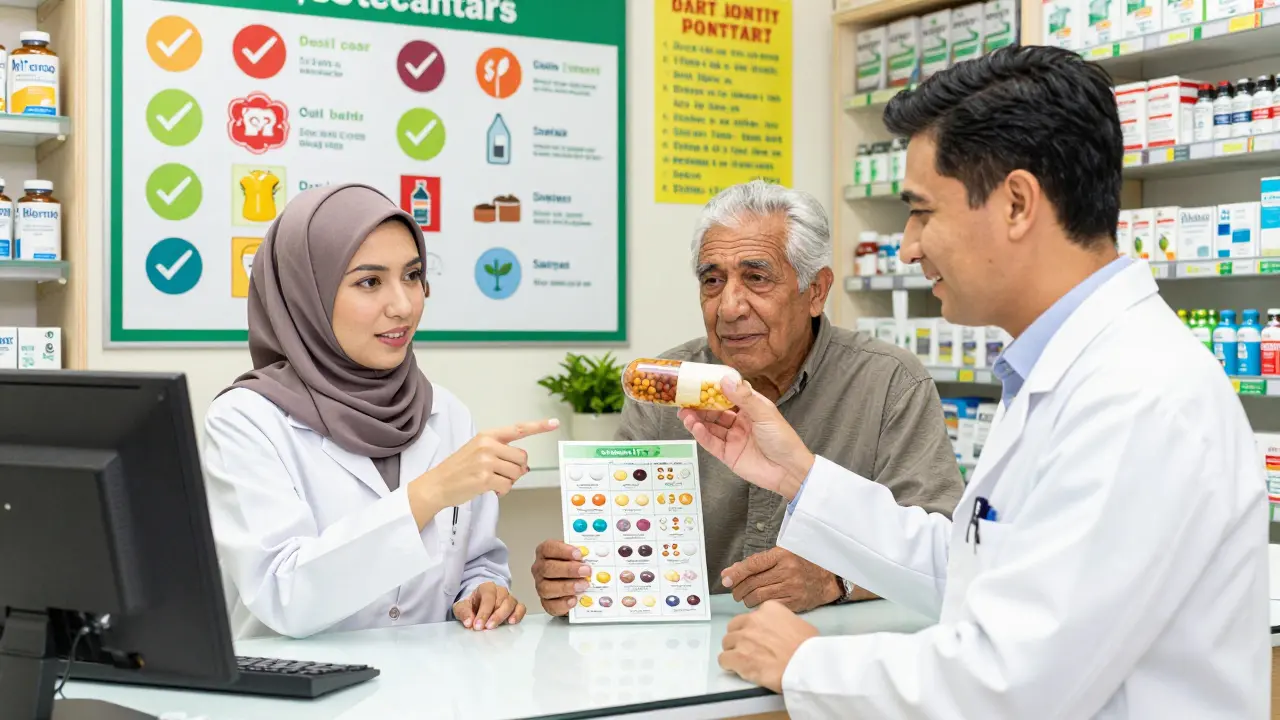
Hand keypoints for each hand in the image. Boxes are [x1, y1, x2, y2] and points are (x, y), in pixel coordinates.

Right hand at [409, 419, 558, 526]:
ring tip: (490, 481)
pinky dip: (501, 492)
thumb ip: (502, 454)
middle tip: (499, 474)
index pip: (518, 429)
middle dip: (516, 470)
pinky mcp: (484, 478)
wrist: (436, 485)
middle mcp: (487, 445)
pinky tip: (489, 489)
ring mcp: (486, 461)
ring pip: (516, 474)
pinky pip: (507, 486)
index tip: (554, 423)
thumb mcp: (478, 452)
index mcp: (487, 436)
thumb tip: (525, 467)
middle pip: (522, 458)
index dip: (539, 426)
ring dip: (508, 482)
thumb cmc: (458, 469)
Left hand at [453, 581, 526, 630]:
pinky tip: (512, 622)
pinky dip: (518, 615)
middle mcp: (500, 591)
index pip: (488, 597)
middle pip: (501, 600)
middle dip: (494, 615)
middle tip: (487, 628)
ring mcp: (509, 598)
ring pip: (511, 604)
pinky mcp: (516, 607)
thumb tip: (469, 622)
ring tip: (496, 627)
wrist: (477, 605)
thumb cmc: (471, 605)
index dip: (483, 612)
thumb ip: (463, 613)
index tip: (477, 625)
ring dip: (504, 616)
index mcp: (486, 588)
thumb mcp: (461, 607)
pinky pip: (521, 608)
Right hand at [531, 540, 591, 615]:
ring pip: (547, 588)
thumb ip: (584, 553)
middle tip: (586, 571)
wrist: (572, 582)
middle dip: (569, 570)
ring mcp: (541, 586)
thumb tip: (596, 553)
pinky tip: (574, 599)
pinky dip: (563, 604)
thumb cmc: (573, 565)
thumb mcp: (577, 554)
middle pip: (548, 568)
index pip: (548, 548)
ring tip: (583, 586)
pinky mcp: (546, 602)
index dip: (563, 551)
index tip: (579, 554)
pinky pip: (551, 605)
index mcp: (545, 553)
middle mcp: (540, 569)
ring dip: (567, 587)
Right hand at [677, 378, 812, 499]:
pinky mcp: (728, 454)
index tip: (699, 383)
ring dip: (696, 419)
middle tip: (684, 399)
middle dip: (699, 405)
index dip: (713, 390)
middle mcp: (739, 422)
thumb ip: (743, 397)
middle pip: (714, 411)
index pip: (728, 395)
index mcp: (750, 409)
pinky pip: (711, 443)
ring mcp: (733, 438)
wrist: (789, 471)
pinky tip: (694, 427)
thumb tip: (726, 380)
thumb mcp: (764, 413)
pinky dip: (701, 435)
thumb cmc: (783, 440)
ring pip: (710, 426)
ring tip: (684, 413)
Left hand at [719, 600, 818, 692]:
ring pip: (727, 643)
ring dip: (734, 651)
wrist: (806, 665)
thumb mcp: (801, 625)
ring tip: (746, 662)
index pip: (752, 616)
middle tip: (750, 650)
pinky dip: (729, 665)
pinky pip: (723, 659)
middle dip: (740, 638)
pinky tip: (738, 669)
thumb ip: (784, 623)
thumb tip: (782, 631)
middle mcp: (753, 620)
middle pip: (735, 627)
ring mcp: (743, 638)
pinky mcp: (738, 657)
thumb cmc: (808, 649)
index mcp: (769, 609)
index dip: (754, 629)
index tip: (760, 638)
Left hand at [721, 547, 840, 611]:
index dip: (736, 573)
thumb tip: (730, 572)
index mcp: (782, 555)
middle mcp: (787, 571)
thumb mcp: (781, 556)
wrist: (828, 578)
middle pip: (752, 582)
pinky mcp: (794, 602)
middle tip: (735, 591)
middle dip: (738, 588)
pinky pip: (769, 606)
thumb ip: (756, 563)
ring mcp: (791, 588)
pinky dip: (759, 606)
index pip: (752, 564)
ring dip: (746, 598)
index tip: (726, 579)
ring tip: (745, 597)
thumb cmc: (802, 564)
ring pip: (758, 596)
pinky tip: (757, 604)